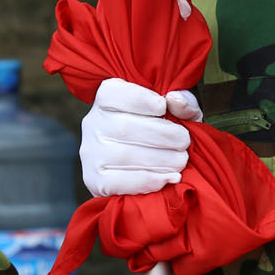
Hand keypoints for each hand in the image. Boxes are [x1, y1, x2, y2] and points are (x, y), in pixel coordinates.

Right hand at [81, 77, 199, 195]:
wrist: (140, 166)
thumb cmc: (158, 131)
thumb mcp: (173, 111)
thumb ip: (181, 102)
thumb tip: (176, 101)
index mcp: (106, 98)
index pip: (114, 93)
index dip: (141, 99)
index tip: (163, 107)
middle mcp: (93, 123)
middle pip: (124, 128)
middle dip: (161, 135)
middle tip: (183, 142)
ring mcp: (91, 153)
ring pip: (124, 155)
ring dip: (160, 160)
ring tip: (181, 161)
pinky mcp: (95, 180)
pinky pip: (120, 181)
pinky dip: (148, 180)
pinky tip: (168, 178)